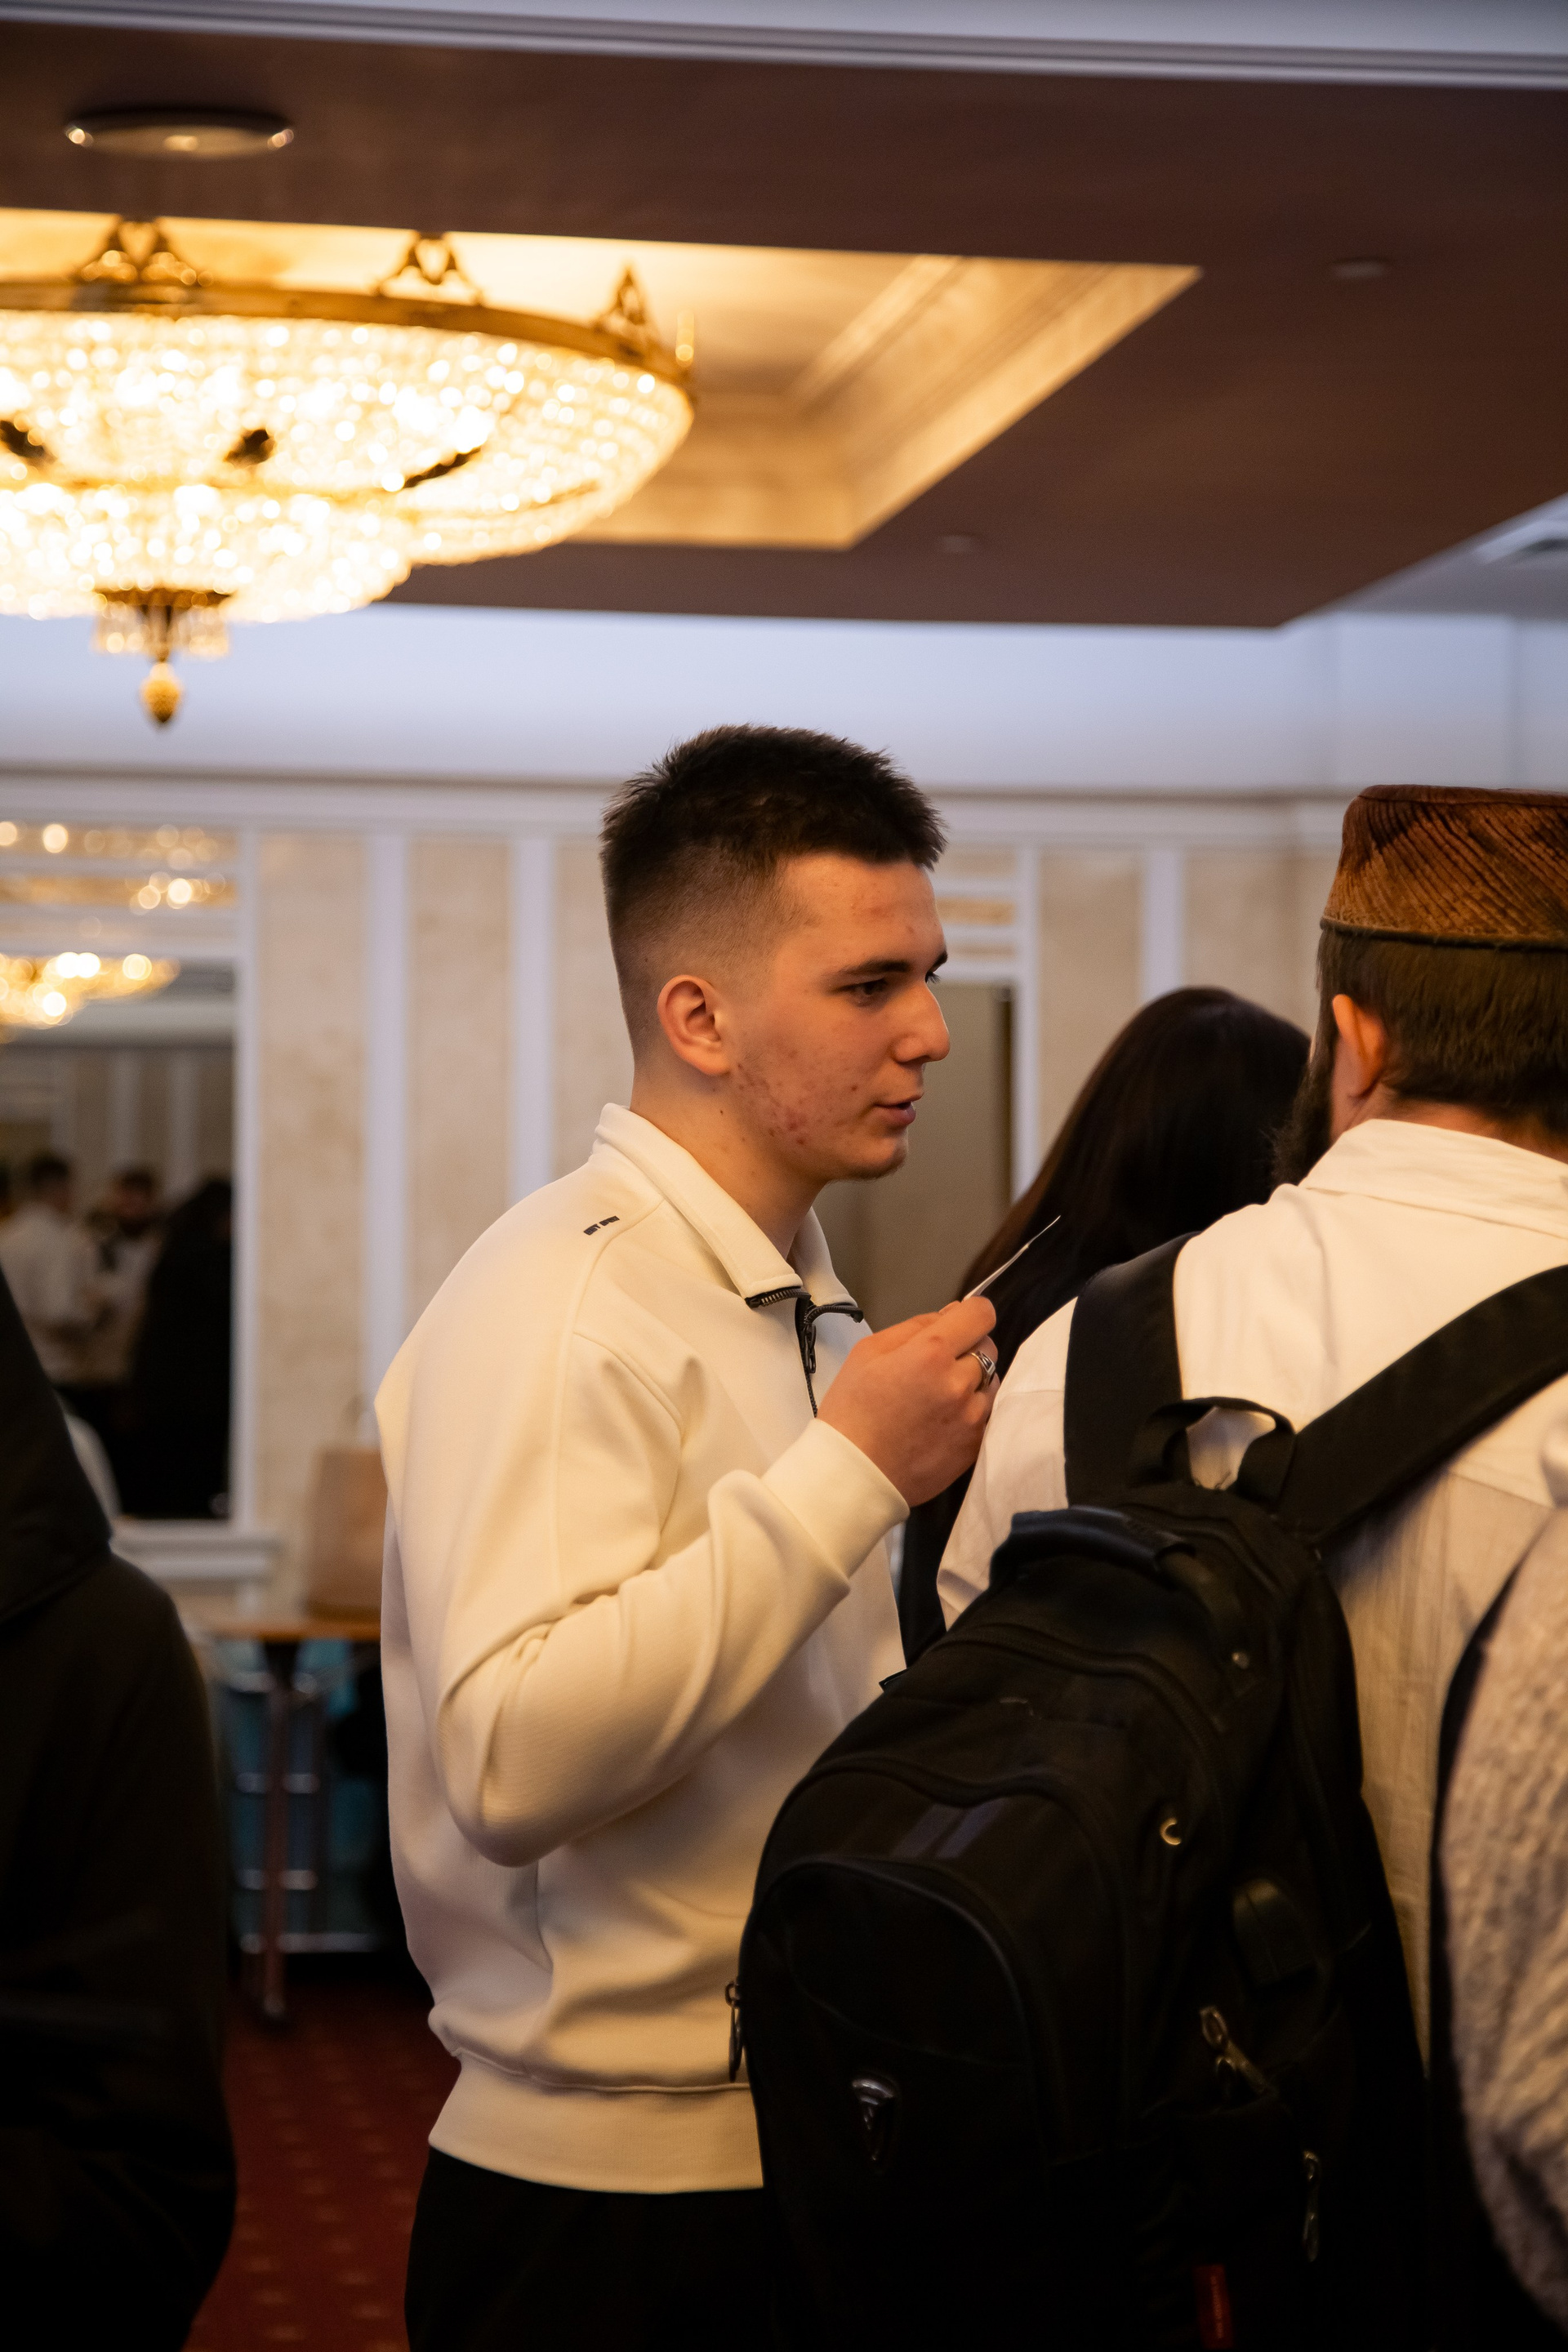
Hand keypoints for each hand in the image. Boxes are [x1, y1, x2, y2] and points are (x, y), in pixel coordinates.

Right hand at [818, 1297, 998, 1505]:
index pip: (981, 1314)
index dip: (971, 1313)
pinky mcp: (975, 1445)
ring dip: (971, 1381)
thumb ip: (914, 1326)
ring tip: (938, 1397)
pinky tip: (941, 1421)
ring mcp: (972, 1417)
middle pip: (988, 1347)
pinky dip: (970, 1411)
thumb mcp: (869, 1351)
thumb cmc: (852, 1408)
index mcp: (931, 1353)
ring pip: (990, 1382)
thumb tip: (950, 1315)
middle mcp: (960, 1382)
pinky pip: (985, 1414)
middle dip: (967, 1348)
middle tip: (935, 1365)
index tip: (957, 1322)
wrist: (854, 1473)